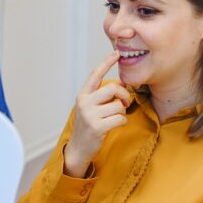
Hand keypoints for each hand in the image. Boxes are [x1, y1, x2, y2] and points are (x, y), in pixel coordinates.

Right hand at [65, 51, 130, 176]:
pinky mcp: (98, 127)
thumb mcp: (89, 107)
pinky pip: (120, 118)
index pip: (95, 74)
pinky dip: (122, 121)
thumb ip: (101, 95)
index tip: (116, 54)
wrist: (79, 148)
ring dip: (122, 111)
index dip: (106, 63)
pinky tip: (115, 125)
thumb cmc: (88, 124)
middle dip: (124, 95)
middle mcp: (85, 102)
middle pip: (113, 88)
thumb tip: (122, 84)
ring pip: (118, 105)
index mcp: (83, 95)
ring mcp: (90, 115)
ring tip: (115, 116)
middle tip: (124, 102)